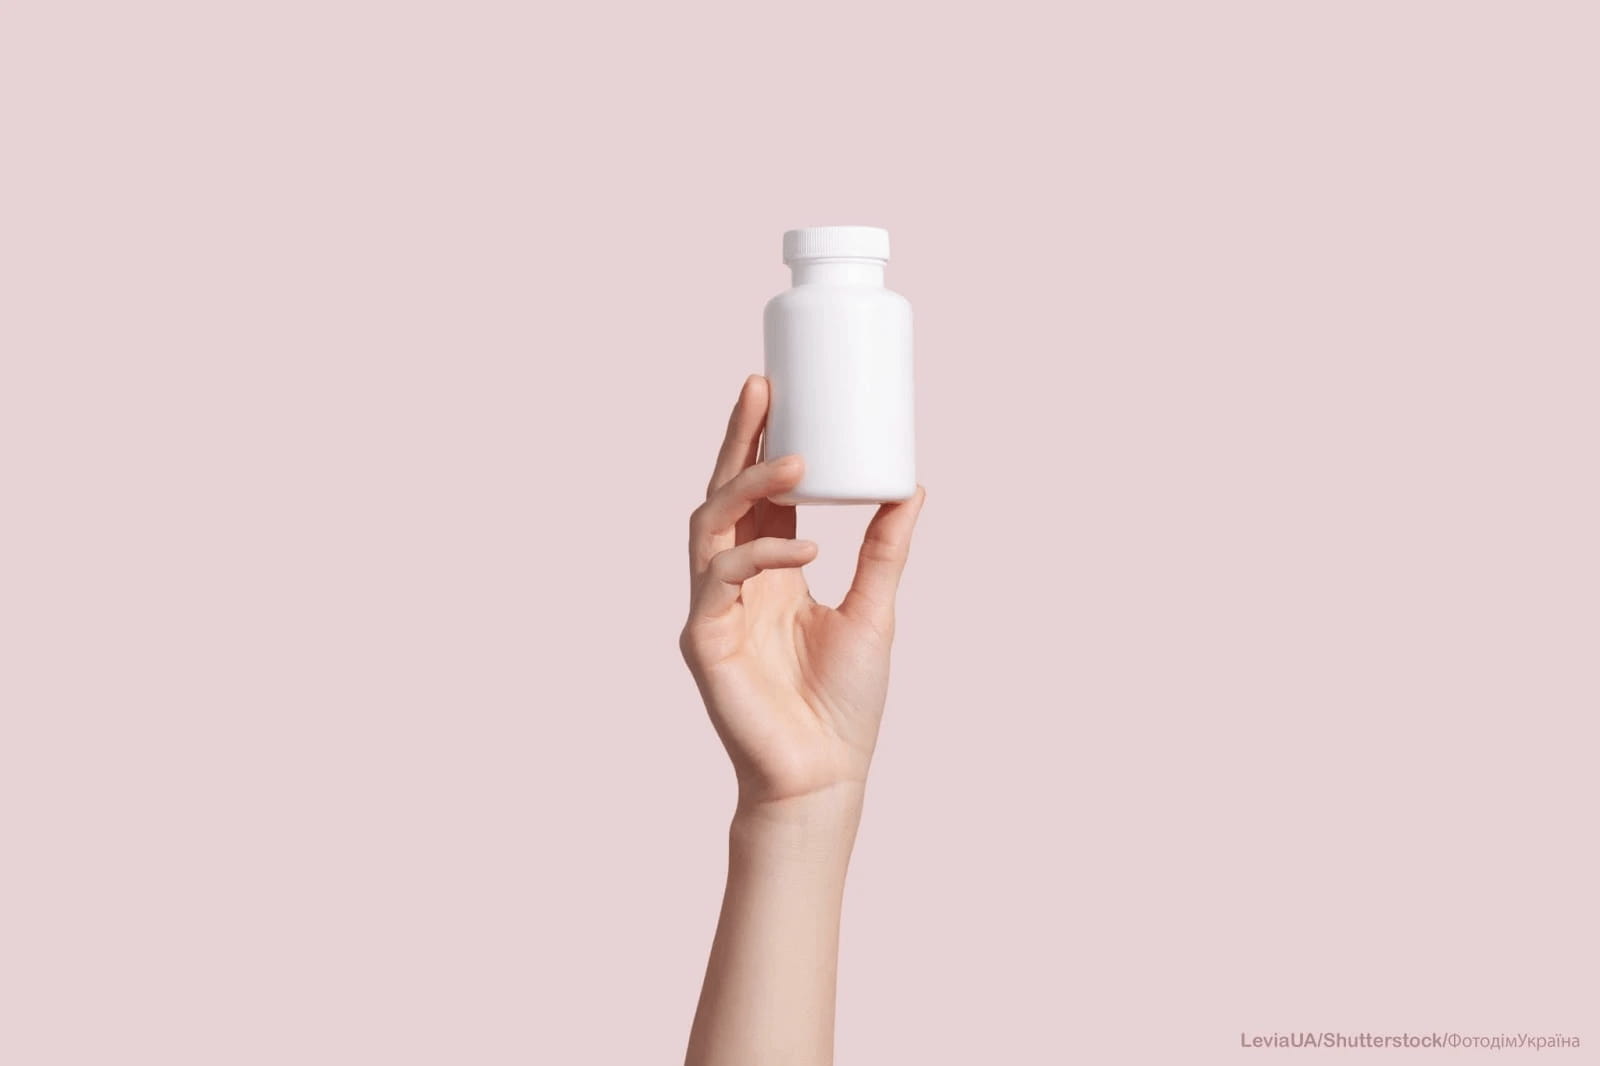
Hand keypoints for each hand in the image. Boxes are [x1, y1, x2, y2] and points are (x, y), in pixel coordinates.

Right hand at [679, 375, 924, 812]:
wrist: (824, 775)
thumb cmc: (843, 702)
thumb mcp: (874, 607)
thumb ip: (885, 548)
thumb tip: (911, 483)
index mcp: (772, 569)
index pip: (758, 492)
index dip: (760, 440)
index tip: (777, 386)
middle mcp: (736, 581)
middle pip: (724, 492)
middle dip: (739, 439)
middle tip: (764, 387)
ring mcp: (714, 608)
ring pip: (711, 525)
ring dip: (747, 486)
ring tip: (792, 458)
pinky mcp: (703, 640)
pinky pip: (721, 581)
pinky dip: (759, 558)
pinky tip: (803, 550)